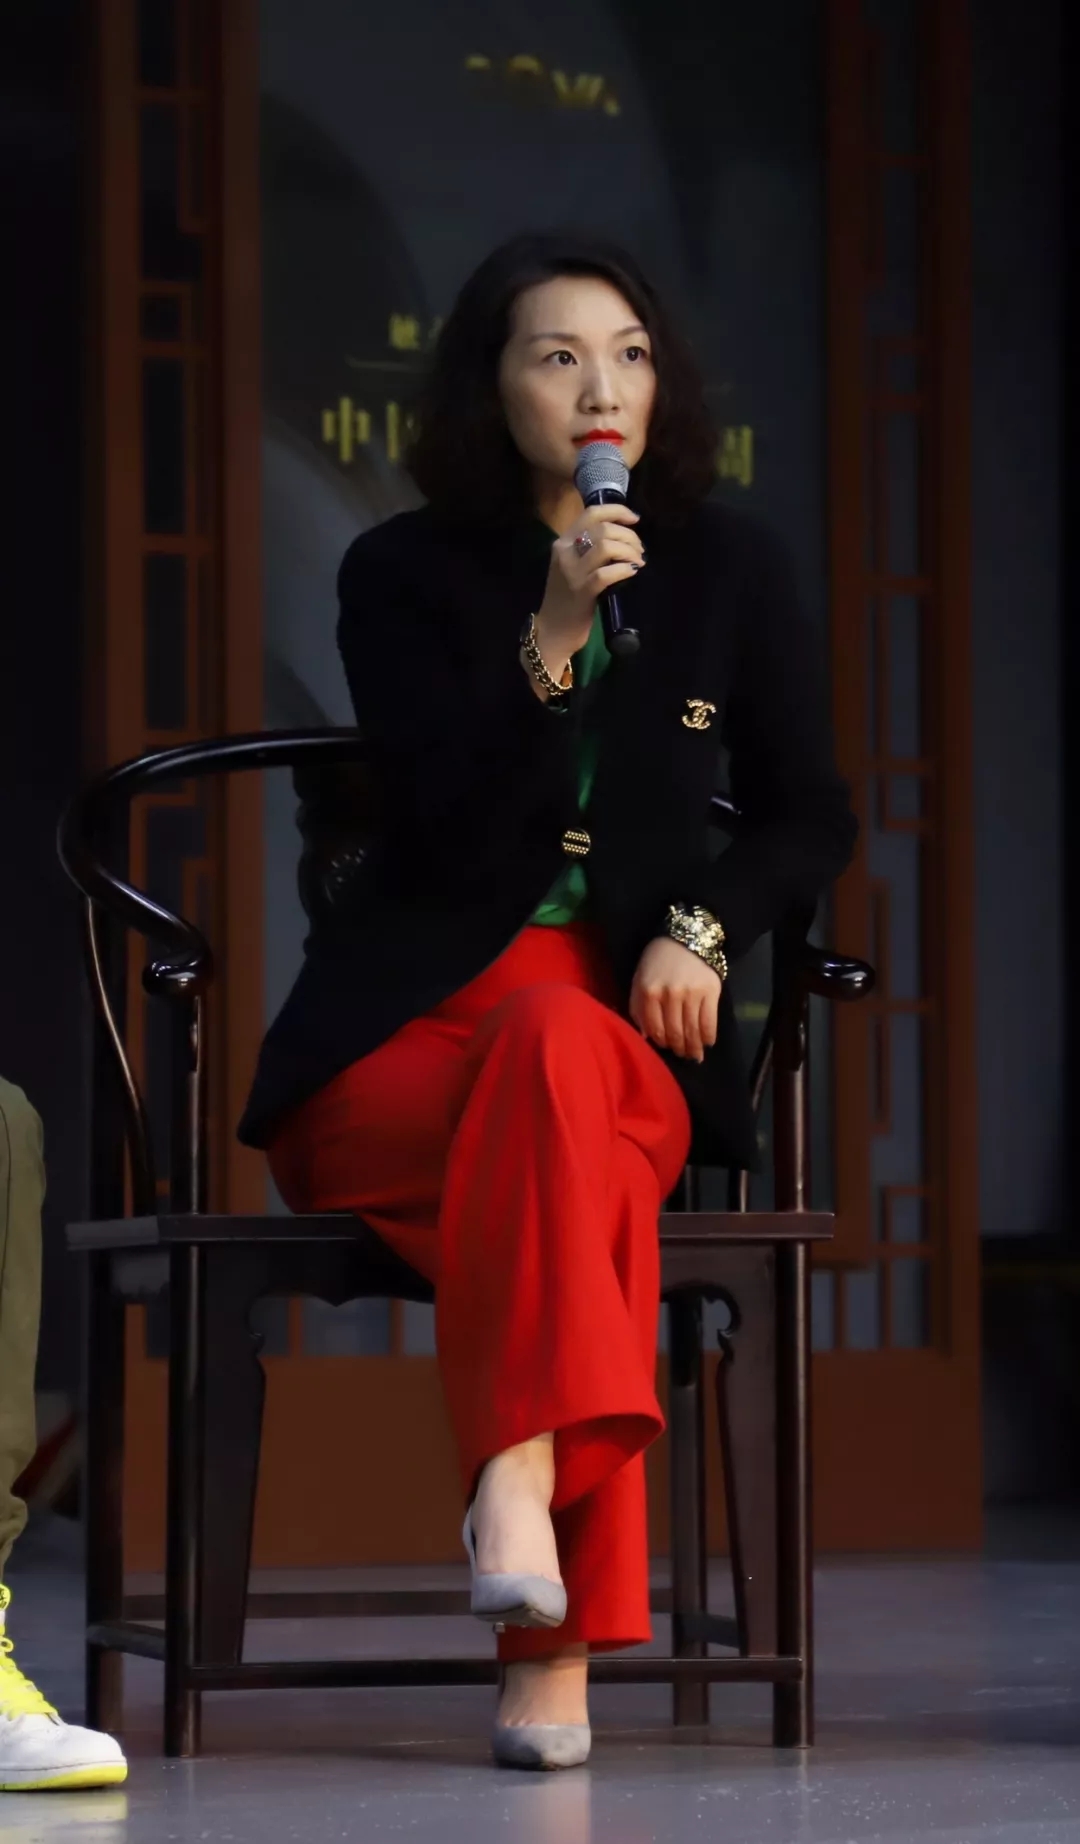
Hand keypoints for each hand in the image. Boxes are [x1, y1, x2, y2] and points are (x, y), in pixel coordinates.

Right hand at [531, 504, 644, 677]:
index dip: (617, 511)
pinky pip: (607, 573)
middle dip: (629, 536)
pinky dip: (624, 569)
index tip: (635, 519)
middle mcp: (564, 552)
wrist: (553, 631)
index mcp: (563, 542)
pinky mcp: (581, 591)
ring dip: (629, 551)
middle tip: (639, 550)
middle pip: (603, 529)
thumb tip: (622, 536)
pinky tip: (632, 573)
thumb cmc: (567, 598)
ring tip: (638, 562)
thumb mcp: (572, 566)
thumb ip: (589, 549)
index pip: (591, 513)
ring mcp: (571, 572)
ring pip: (606, 546)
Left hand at [630, 937, 720, 1062]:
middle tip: (683, 1055)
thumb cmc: (658, 960)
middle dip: (678, 1048)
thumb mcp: (640, 979)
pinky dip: (708, 1036)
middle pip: (674, 1032)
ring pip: (692, 1030)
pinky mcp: (711, 992)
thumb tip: (645, 1036)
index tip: (666, 1048)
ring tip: (695, 1055)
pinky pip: (709, 1022)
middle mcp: (670, 995)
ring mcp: (692, 994)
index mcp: (649, 992)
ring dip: (694, 1047)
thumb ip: (638, 1006)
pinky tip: (708, 1042)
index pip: (654, 1028)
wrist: (686, 938)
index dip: (661, 1042)